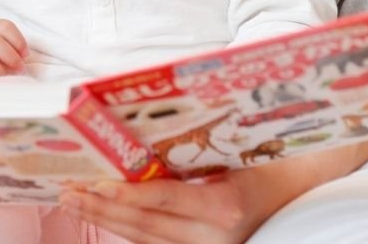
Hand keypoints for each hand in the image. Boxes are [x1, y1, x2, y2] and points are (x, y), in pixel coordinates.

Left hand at [59, 163, 288, 243]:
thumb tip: (139, 135)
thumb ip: (187, 153)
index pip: (162, 201)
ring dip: (109, 221)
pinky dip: (131, 230)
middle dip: (103, 209)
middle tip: (68, 192)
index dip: (124, 195)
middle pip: (147, 227)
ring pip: (147, 241)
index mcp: (223, 207)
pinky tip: (107, 215)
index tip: (92, 184)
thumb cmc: (268, 160)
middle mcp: (214, 238)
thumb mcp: (230, 152)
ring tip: (77, 202)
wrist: (300, 191)